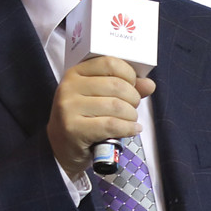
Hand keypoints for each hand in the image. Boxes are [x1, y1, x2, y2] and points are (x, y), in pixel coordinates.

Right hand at [46, 55, 155, 179]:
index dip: (129, 74)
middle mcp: (69, 87)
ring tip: (130, 121)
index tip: (133, 85)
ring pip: (116, 106)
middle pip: (116, 85)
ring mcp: (69, 108)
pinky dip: (128, 128)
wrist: (60, 148)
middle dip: (133, 98)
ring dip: (131, 116)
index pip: (109, 63)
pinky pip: (111, 125)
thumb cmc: (83, 120)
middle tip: (132, 107)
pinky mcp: (73, 128)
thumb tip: (149, 84)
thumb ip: (125, 88)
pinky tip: (132, 130)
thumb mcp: (99, 98)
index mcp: (75, 73)